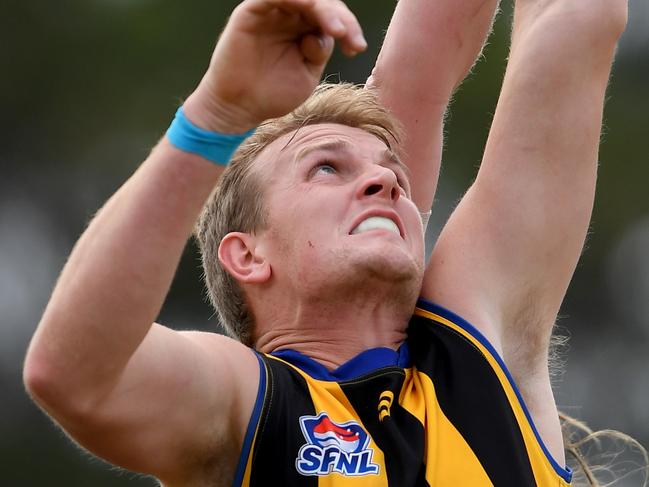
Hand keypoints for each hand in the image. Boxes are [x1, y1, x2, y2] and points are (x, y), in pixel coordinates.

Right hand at [184, 0, 366, 132]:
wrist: (240, 108)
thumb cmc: (272, 94)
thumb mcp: (306, 75)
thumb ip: (319, 52)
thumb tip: (326, 34)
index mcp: (305, 31)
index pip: (333, 18)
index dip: (349, 28)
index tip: (357, 48)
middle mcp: (290, 17)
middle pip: (322, 4)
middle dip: (341, 18)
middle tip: (349, 37)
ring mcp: (272, 13)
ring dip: (324, 9)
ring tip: (337, 29)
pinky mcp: (252, 11)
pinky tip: (310, 7)